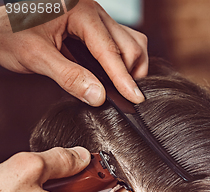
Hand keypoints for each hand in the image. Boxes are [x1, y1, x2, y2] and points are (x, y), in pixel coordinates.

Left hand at [0, 0, 147, 104]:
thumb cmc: (8, 30)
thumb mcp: (35, 56)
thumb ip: (69, 76)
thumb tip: (98, 96)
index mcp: (80, 12)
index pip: (110, 51)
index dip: (124, 78)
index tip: (134, 99)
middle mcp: (92, 11)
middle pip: (129, 44)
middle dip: (130, 72)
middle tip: (123, 98)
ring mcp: (94, 18)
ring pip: (129, 41)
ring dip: (129, 66)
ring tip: (118, 87)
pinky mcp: (91, 28)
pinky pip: (118, 43)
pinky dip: (119, 61)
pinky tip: (108, 76)